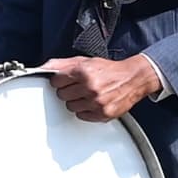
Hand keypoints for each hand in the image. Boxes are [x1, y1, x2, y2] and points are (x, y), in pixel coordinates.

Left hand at [42, 53, 164, 121]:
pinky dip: (86, 111)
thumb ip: (63, 64)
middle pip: (62, 95)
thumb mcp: (86, 61)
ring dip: (76, 102)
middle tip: (78, 87)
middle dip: (68, 91)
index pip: (56, 81)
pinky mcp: (102, 113)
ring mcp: (96, 102)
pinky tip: (93, 102)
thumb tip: (44, 67)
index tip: (65, 80)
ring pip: (70, 107)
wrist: (133, 79)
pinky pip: (82, 116)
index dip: (60, 81)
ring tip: (87, 94)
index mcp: (84, 71)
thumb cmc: (110, 70)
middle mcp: (90, 86)